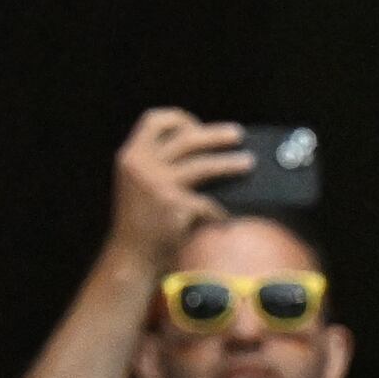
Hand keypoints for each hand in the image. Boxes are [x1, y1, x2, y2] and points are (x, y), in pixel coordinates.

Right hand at [110, 108, 251, 264]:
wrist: (130, 258)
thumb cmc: (139, 220)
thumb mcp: (137, 182)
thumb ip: (157, 161)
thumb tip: (202, 141)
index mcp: (130, 157)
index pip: (154, 120)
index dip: (178, 119)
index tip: (195, 127)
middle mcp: (142, 167)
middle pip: (187, 138)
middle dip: (216, 135)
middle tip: (238, 135)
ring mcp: (158, 186)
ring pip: (204, 166)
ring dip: (230, 163)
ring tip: (248, 163)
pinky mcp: (174, 208)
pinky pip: (207, 202)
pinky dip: (220, 209)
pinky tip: (229, 214)